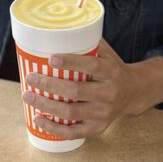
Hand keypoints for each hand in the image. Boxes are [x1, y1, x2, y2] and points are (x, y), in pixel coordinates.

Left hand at [22, 38, 162, 139]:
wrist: (134, 92)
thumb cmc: (112, 69)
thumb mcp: (106, 53)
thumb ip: (88, 43)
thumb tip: (58, 29)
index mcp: (112, 72)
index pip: (91, 67)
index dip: (71, 63)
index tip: (51, 59)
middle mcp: (110, 94)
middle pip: (77, 91)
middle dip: (50, 85)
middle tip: (31, 78)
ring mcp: (104, 113)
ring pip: (72, 112)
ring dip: (47, 105)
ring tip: (28, 96)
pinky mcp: (98, 128)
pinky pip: (74, 132)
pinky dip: (54, 128)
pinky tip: (38, 118)